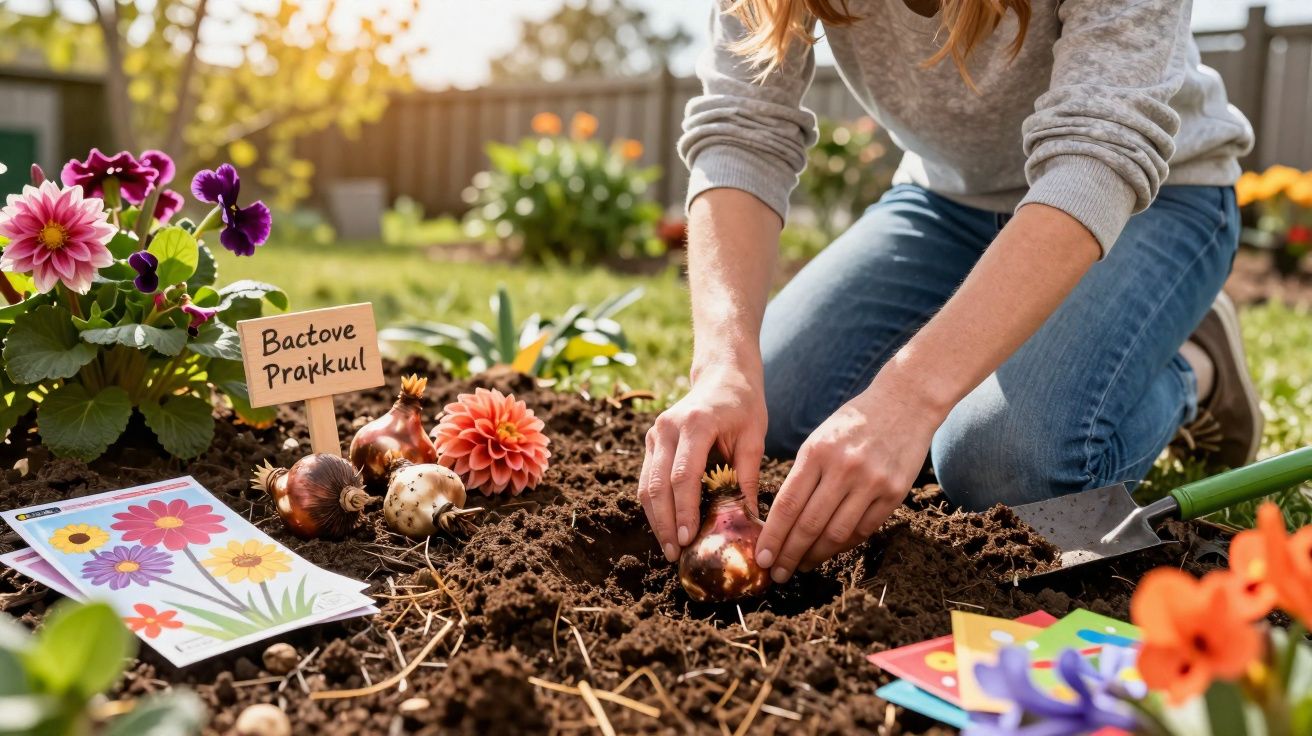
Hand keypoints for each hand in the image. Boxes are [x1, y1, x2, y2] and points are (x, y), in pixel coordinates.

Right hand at [639, 361, 766, 561]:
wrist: (722, 375)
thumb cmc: (743, 406)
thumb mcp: (754, 438)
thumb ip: (748, 478)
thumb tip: (750, 522)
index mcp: (695, 423)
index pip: (683, 475)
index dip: (685, 510)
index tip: (689, 538)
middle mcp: (667, 428)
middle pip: (658, 484)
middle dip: (666, 523)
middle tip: (676, 553)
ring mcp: (654, 434)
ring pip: (646, 485)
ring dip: (656, 520)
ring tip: (670, 548)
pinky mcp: (651, 442)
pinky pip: (646, 480)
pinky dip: (655, 507)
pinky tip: (667, 528)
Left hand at [754, 372, 940, 581]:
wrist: (904, 402)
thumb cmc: (853, 423)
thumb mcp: (819, 439)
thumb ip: (803, 476)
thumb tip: (782, 520)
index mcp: (817, 453)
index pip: (788, 504)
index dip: (773, 536)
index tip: (761, 557)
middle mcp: (844, 469)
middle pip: (809, 524)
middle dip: (789, 554)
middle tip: (776, 574)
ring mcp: (872, 482)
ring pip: (836, 534)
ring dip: (815, 555)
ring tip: (801, 566)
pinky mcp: (894, 493)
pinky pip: (863, 530)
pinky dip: (843, 545)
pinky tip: (829, 551)